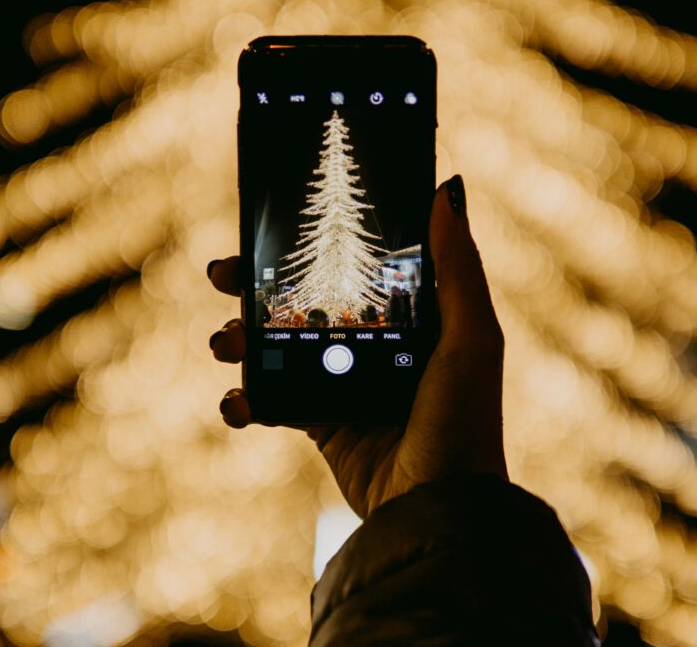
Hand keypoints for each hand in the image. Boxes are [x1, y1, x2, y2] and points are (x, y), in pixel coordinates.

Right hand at [208, 175, 506, 517]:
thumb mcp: (471, 336)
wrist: (436, 508)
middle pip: (303, 301)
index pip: (350, 269)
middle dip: (257, 288)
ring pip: (277, 346)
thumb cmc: (463, 419)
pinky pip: (271, 400)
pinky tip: (239, 400)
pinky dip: (244, 399)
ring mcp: (342, 382)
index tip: (273, 228)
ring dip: (240, 339)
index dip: (311, 248)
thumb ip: (457, 267)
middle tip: (225, 275)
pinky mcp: (320, 421)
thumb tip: (448, 188)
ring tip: (225, 341)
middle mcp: (371, 344)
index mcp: (406, 318)